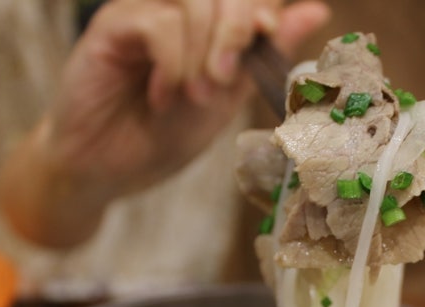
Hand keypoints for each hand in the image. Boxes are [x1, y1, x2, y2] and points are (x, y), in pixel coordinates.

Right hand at [44, 0, 329, 195]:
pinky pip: (160, 23)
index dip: (263, 10)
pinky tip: (163, 95)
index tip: (265, 38)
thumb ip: (266, 53)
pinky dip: (173, 64)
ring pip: (193, 1)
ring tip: (194, 96)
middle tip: (223, 81)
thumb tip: (317, 11)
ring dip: (204, 53)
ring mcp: (143, 13)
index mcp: (209, 24)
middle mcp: (176, 9)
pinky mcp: (113, 27)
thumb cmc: (161, 138)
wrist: (107, 172)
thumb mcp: (228, 98)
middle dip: (237, 31)